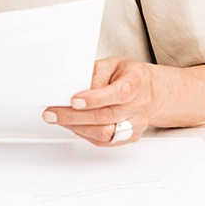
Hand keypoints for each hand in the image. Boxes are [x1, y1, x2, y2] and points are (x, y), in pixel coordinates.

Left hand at [41, 56, 156, 145]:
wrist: (151, 90)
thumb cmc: (129, 75)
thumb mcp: (112, 64)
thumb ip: (94, 76)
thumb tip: (75, 91)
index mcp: (137, 81)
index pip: (119, 93)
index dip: (95, 99)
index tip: (74, 100)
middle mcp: (140, 105)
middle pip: (107, 116)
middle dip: (75, 116)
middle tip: (53, 113)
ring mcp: (136, 124)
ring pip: (105, 133)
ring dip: (77, 128)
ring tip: (59, 119)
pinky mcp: (130, 137)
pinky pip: (106, 141)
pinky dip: (85, 134)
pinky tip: (73, 126)